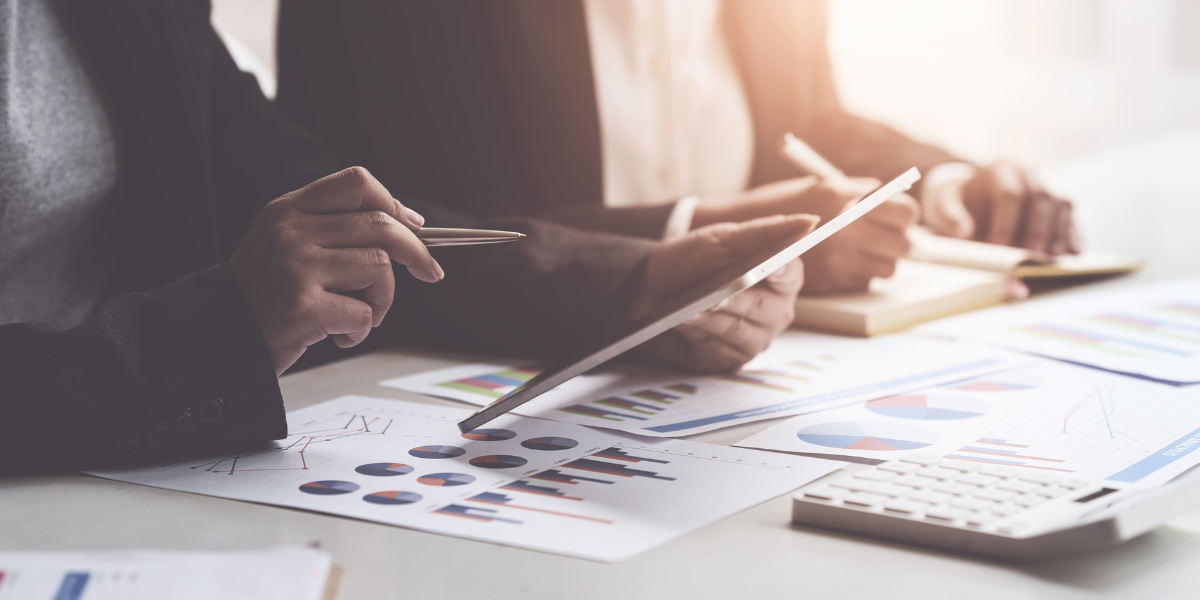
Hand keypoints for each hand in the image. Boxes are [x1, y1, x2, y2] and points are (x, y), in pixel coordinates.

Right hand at [230, 167, 443, 375]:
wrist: (217, 339)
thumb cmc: (263, 298)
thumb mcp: (285, 246)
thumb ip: (333, 230)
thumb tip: (407, 223)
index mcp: (288, 211)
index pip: (356, 182)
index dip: (393, 203)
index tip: (413, 226)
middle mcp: (291, 232)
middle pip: (380, 224)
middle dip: (416, 252)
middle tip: (430, 272)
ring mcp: (296, 267)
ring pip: (378, 267)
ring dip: (383, 300)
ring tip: (362, 316)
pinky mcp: (302, 306)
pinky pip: (363, 312)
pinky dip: (360, 330)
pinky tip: (338, 337)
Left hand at [629, 214, 818, 372]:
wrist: (649, 288)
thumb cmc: (692, 261)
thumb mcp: (724, 239)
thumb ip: (766, 231)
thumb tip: (809, 221)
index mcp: (781, 279)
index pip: (790, 273)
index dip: (780, 269)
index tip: (769, 266)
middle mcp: (774, 312)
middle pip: (764, 308)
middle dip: (735, 299)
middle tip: (714, 295)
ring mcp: (753, 339)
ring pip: (739, 331)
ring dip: (711, 318)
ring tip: (688, 309)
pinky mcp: (727, 359)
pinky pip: (718, 350)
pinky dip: (697, 334)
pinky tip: (681, 323)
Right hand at [693, 176, 918, 294]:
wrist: (739, 235)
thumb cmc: (780, 205)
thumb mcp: (820, 186)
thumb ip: (857, 192)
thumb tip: (891, 196)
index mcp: (846, 200)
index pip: (905, 212)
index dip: (903, 214)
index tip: (894, 214)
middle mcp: (846, 232)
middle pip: (903, 244)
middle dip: (895, 240)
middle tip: (879, 234)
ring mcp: (839, 261)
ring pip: (887, 268)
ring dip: (879, 260)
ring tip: (858, 249)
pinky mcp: (831, 284)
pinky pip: (864, 282)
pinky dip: (857, 274)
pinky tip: (840, 262)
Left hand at [926, 161, 1079, 255]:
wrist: (975, 196)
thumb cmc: (961, 201)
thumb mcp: (946, 204)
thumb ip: (951, 216)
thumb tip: (963, 232)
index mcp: (1001, 169)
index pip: (1008, 193)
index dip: (1006, 221)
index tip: (999, 247)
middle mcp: (1028, 173)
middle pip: (1040, 198)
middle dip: (1037, 229)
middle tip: (1034, 256)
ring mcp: (1046, 186)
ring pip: (1061, 205)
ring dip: (1059, 233)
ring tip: (1053, 259)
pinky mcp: (1058, 203)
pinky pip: (1071, 216)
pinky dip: (1073, 234)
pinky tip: (1073, 253)